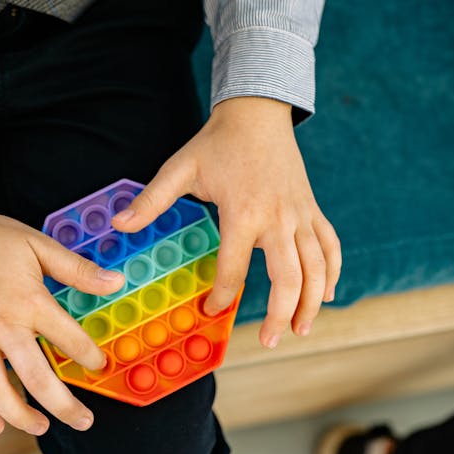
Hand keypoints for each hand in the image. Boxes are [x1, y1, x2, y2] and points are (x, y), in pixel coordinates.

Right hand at [0, 172, 125, 435]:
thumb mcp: (39, 245)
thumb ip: (77, 269)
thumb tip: (116, 283)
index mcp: (30, 302)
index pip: (69, 340)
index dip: (90, 357)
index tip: (99, 365)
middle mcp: (3, 327)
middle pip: (37, 379)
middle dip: (65, 406)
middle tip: (84, 421)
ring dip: (21, 417)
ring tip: (42, 427)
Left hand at [112, 97, 340, 347]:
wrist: (258, 113)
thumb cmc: (217, 143)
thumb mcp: (180, 168)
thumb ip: (152, 201)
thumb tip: (119, 225)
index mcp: (244, 213)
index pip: (234, 268)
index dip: (222, 295)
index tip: (210, 310)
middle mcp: (279, 219)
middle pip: (290, 278)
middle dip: (282, 314)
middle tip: (269, 341)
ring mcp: (301, 215)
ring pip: (318, 268)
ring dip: (313, 302)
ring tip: (301, 329)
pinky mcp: (313, 209)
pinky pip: (331, 246)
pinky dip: (334, 272)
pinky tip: (329, 294)